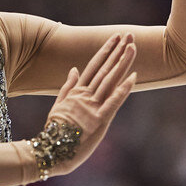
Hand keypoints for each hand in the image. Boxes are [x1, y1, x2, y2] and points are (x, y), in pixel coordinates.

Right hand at [42, 33, 137, 176]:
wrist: (52, 150)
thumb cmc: (55, 130)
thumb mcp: (59, 104)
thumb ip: (68, 85)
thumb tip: (74, 68)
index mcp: (77, 91)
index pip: (94, 65)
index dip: (106, 50)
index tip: (115, 37)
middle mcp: (86, 95)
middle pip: (105, 69)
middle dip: (117, 51)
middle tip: (129, 35)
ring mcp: (93, 107)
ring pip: (110, 80)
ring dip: (122, 63)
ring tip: (132, 48)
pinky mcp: (100, 120)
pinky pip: (114, 102)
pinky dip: (124, 89)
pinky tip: (133, 77)